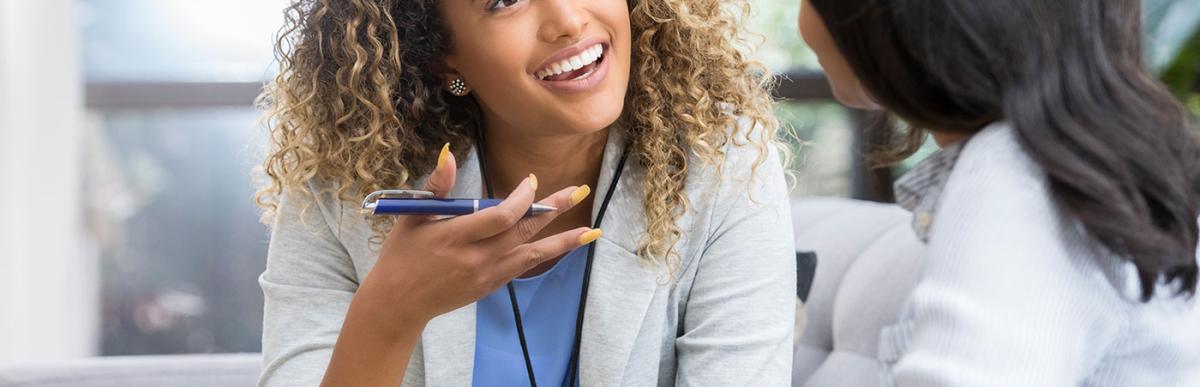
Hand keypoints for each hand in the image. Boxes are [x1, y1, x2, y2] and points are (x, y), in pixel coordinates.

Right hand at [359, 143, 598, 328]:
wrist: (397, 303)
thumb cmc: (401, 254)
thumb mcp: (413, 216)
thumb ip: (437, 186)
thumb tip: (449, 154)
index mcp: (455, 236)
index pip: (500, 215)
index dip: (522, 198)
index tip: (532, 181)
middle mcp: (475, 257)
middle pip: (523, 231)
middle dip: (553, 209)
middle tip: (580, 190)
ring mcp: (485, 275)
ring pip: (532, 254)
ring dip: (563, 241)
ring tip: (591, 232)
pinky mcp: (489, 286)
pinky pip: (522, 267)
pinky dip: (544, 255)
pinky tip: (563, 246)